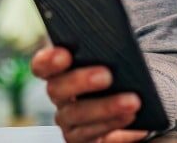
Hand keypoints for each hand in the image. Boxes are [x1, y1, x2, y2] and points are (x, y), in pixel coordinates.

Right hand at [31, 46, 148, 142]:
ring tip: (132, 101)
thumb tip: (118, 43)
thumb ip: (106, 52)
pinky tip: (133, 119)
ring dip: (105, 108)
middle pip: (57, 89)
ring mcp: (69, 121)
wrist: (134, 107)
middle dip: (81, 81)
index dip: (48, 60)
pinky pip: (94, 135)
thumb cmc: (120, 75)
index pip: (42, 65)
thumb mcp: (112, 61)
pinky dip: (115, 126)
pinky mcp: (83, 139)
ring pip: (77, 115)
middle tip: (106, 76)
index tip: (64, 55)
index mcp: (60, 72)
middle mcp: (60, 97)